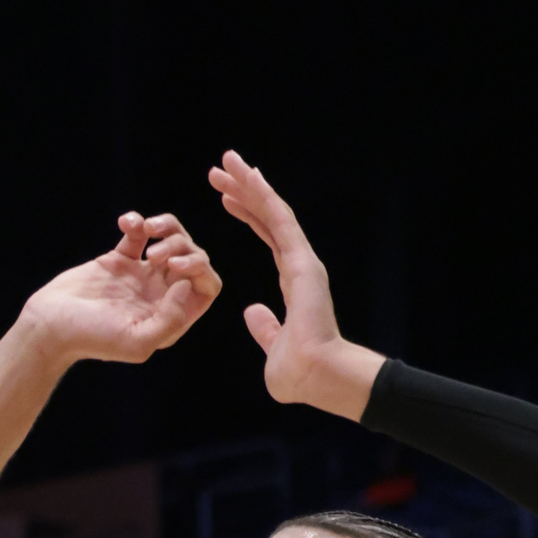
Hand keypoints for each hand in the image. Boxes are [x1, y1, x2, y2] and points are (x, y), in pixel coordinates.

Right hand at [21, 212, 220, 369]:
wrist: (50, 324)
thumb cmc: (91, 338)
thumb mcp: (137, 341)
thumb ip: (171, 319)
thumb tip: (187, 284)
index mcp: (170, 319)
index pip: (205, 288)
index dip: (200, 270)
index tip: (175, 266)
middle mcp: (160, 297)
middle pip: (193, 259)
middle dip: (183, 246)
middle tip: (155, 254)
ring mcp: (140, 277)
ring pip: (171, 240)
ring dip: (166, 227)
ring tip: (146, 229)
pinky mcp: (119, 260)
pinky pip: (139, 234)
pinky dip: (137, 222)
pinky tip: (126, 223)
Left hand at [208, 150, 382, 420]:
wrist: (317, 376)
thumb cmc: (299, 373)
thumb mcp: (272, 345)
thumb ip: (265, 327)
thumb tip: (252, 310)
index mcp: (293, 282)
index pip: (267, 238)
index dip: (246, 216)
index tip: (226, 200)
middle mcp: (298, 265)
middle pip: (267, 218)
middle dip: (243, 192)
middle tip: (220, 171)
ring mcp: (302, 260)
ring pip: (272, 211)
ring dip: (249, 185)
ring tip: (227, 161)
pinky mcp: (301, 261)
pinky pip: (279, 220)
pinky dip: (263, 196)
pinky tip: (248, 175)